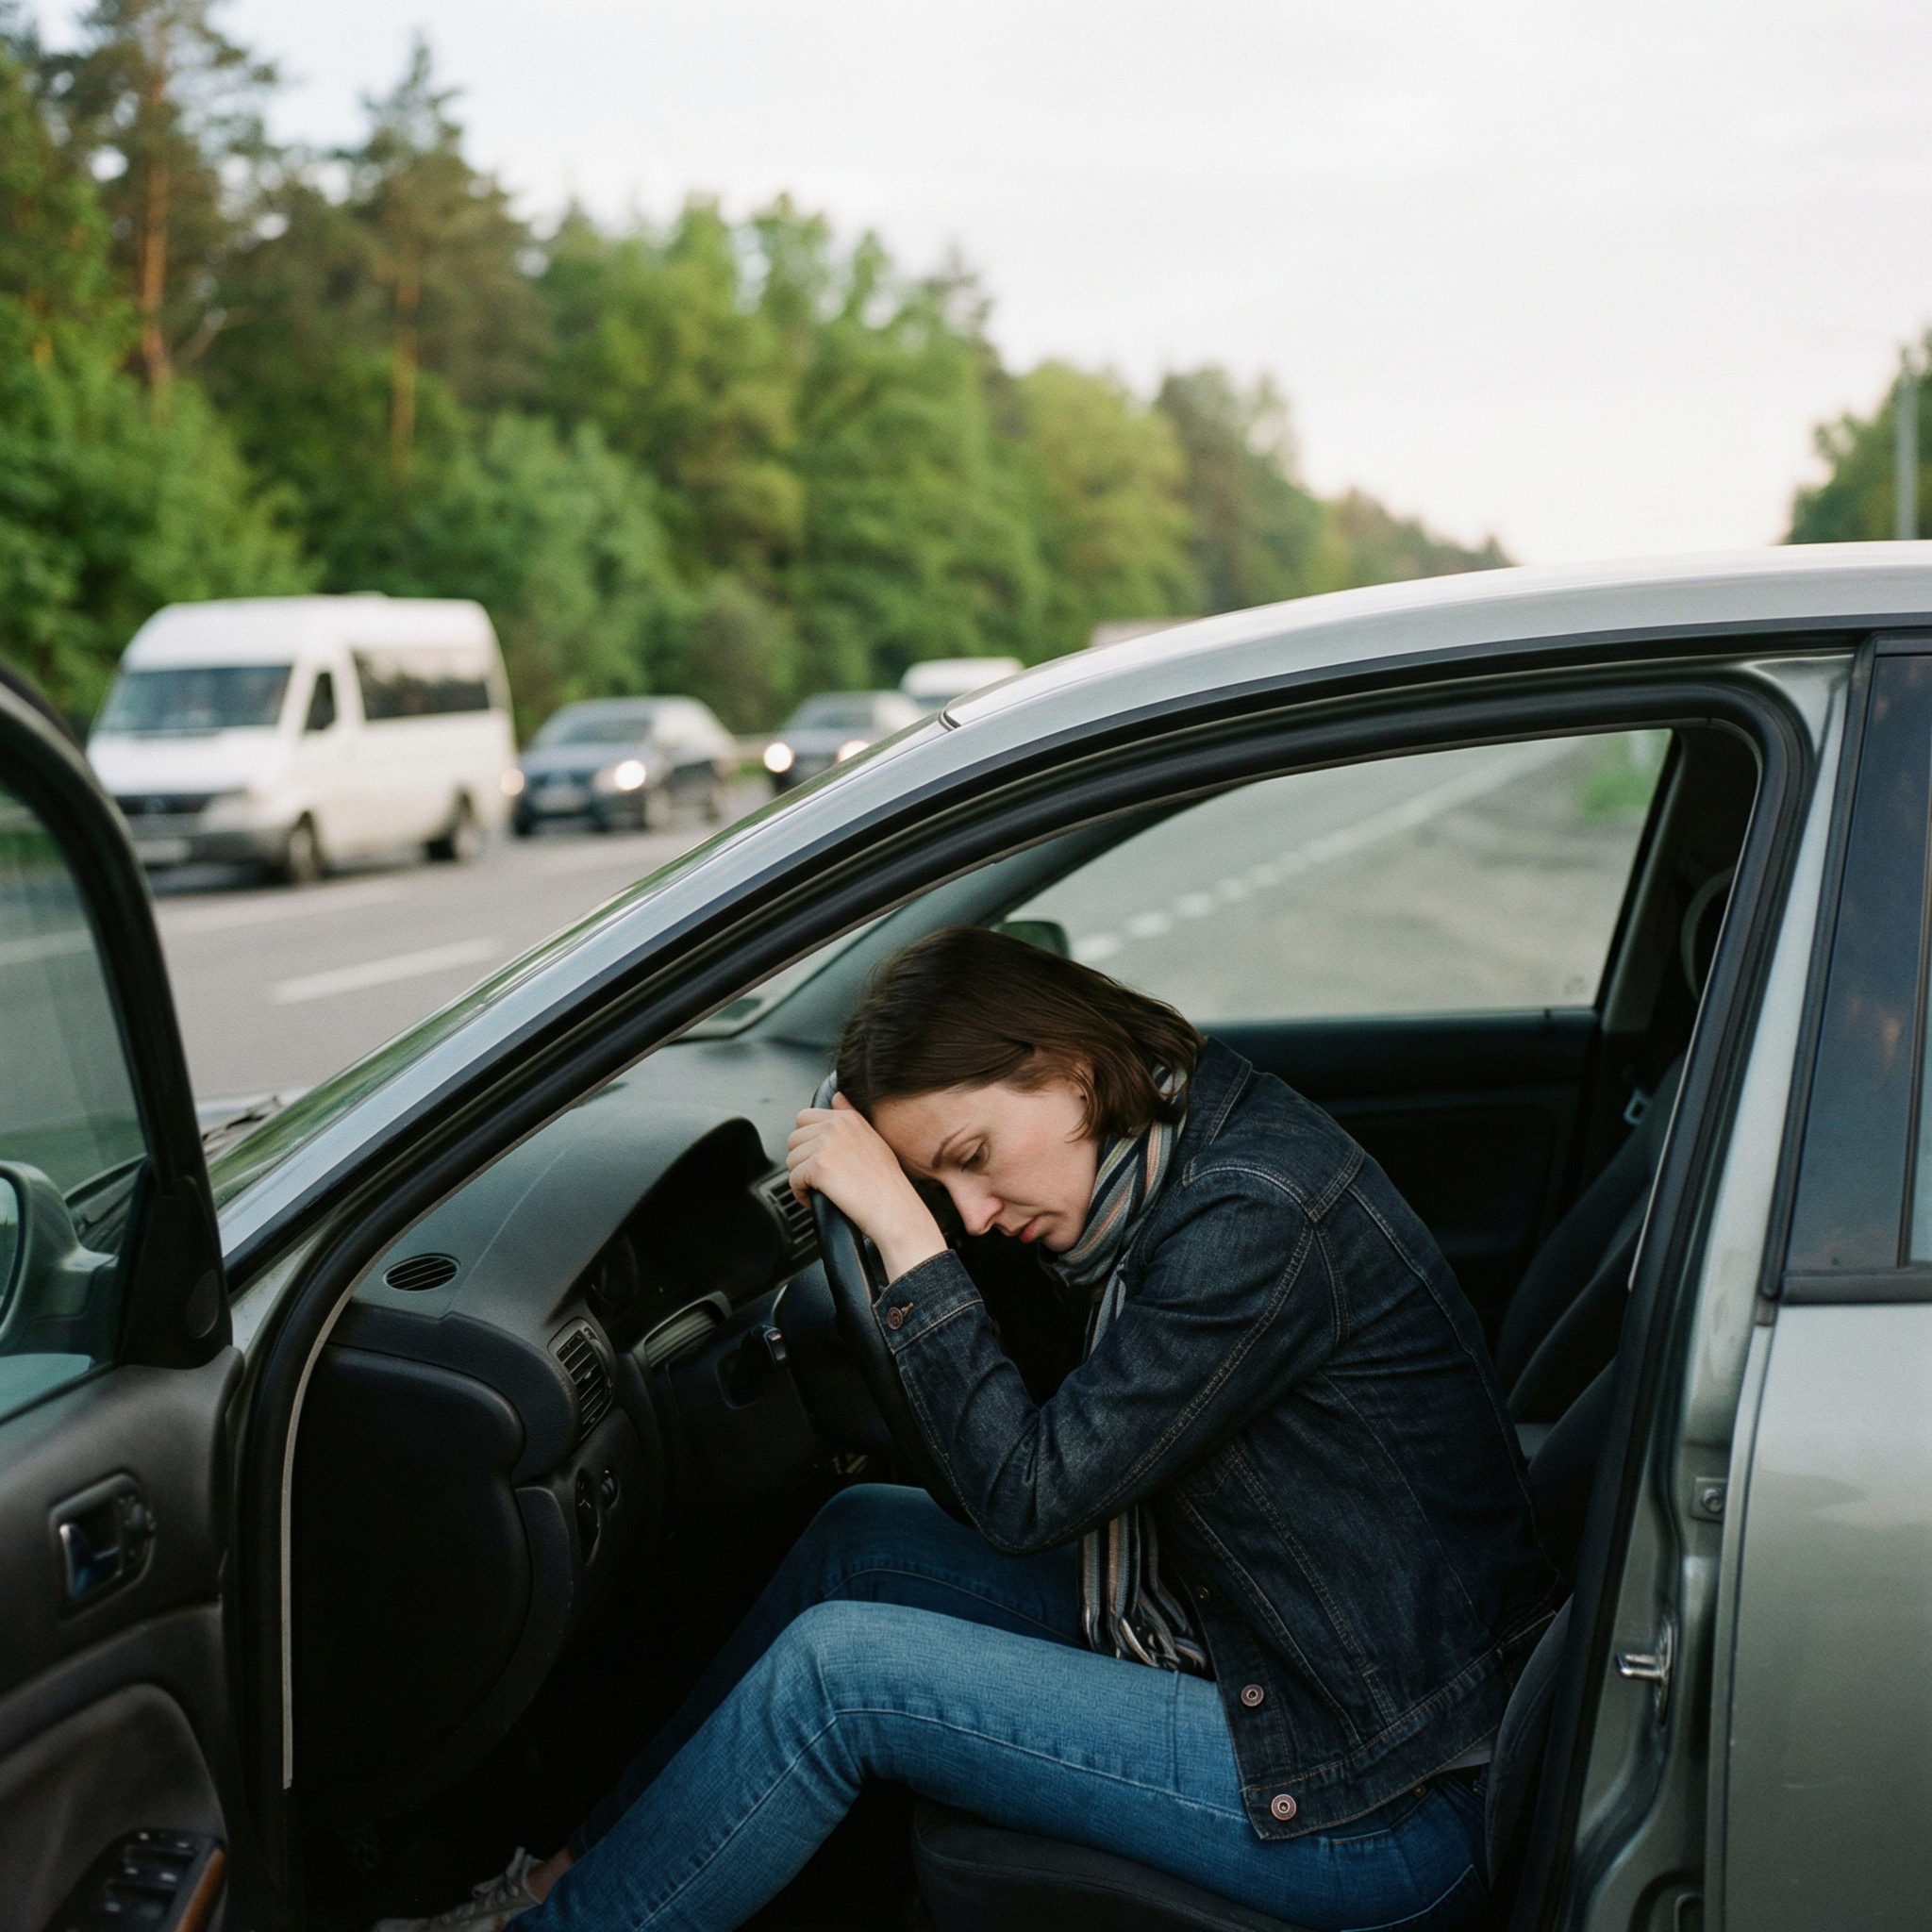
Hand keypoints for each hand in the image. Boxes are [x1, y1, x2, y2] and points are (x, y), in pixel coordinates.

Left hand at [787, 1093, 946, 1280]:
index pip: (804, 1118)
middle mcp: (836, 1125)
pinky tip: (817, 1199)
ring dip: (801, 1178)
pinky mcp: (818, 1166)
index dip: (808, 1143)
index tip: (822, 1160)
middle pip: (794, 1139)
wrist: (894, 1209)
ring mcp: (826, 1144)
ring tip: (822, 1190)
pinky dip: (801, 1194)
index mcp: (847, 1117)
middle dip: (802, 1160)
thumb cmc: (886, 1182)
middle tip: (821, 1178)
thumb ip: (849, 1114)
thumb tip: (836, 1097)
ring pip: (791, 1160)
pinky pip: (793, 1180)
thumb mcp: (872, 1138)